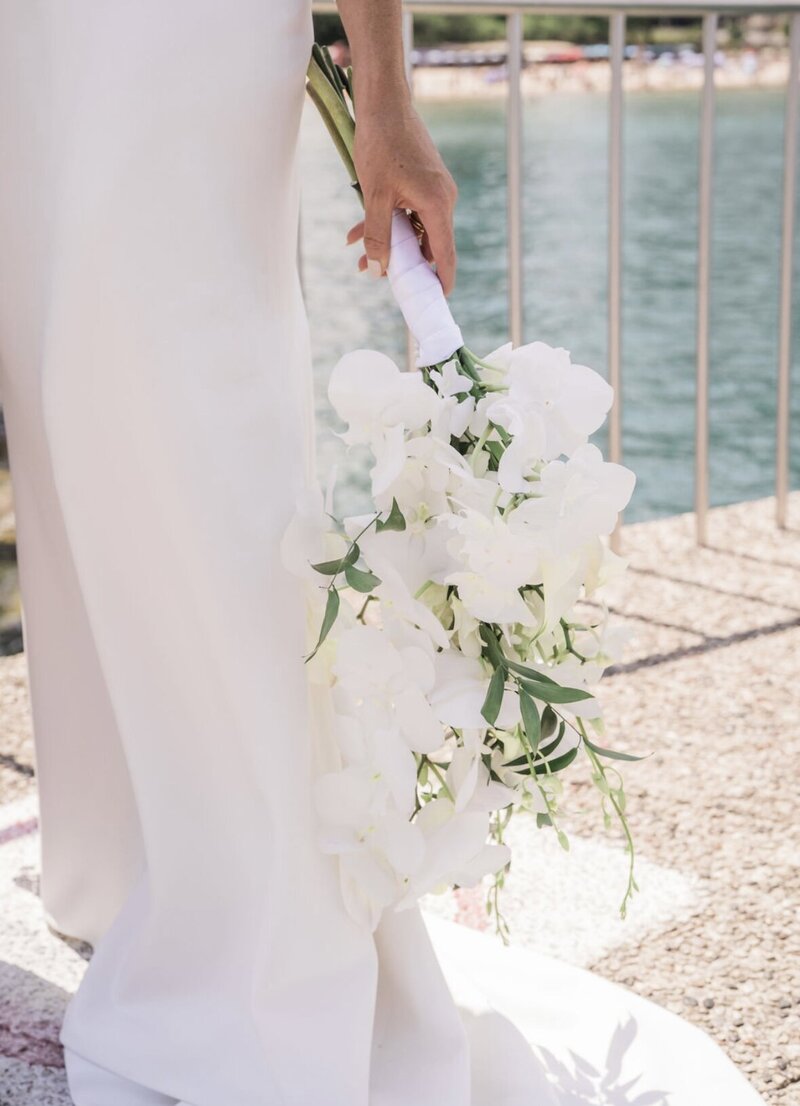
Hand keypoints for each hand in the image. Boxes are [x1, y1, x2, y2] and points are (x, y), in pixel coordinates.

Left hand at [346, 102, 457, 294]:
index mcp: (437, 204)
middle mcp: (442, 198)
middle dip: (402, 263)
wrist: (383, 102)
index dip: (442, 280)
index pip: (445, 253)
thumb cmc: (381, 144)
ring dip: (388, 242)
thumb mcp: (374, 196)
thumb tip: (377, 271)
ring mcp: (433, 189)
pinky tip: (359, 231)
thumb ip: (378, 236)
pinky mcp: (422, 181)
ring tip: (359, 256)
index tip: (437, 301)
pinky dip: (388, 223)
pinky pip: (408, 212)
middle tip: (378, 278)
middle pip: (427, 244)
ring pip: (413, 228)